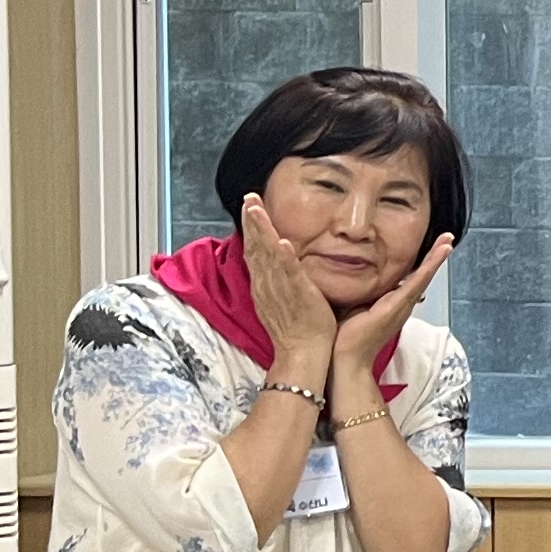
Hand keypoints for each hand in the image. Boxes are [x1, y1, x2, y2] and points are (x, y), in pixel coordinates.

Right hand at [236, 196, 339, 366]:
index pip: (255, 251)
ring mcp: (280, 290)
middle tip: (248, 198)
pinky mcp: (297, 296)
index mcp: (265, 285)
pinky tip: (281, 242)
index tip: (249, 206)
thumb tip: (281, 262)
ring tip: (255, 209)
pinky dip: (283, 259)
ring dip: (261, 231)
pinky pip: (288, 274)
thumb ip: (280, 280)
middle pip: (255, 248)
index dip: (251, 228)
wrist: (302, 353)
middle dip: (251, 222)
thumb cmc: (298, 329)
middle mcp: (267, 285)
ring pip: (267, 256)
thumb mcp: (282, 299)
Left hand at [326, 231, 452, 389]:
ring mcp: (402, 305)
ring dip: (437, 258)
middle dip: (435, 256)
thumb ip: (355, 292)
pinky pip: (417, 282)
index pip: (409, 278)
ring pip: (423, 277)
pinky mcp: (398, 306)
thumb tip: (346, 277)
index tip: (428, 248)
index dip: (420, 263)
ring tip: (447, 241)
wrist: (344, 359)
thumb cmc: (343, 337)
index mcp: (390, 303)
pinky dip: (430, 267)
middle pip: (422, 276)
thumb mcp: (350, 307)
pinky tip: (439, 255)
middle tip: (448, 237)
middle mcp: (401, 304)